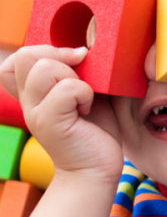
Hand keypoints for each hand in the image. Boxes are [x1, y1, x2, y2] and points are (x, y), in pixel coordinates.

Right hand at [0, 45, 121, 183]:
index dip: (45, 50)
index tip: (74, 62)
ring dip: (73, 77)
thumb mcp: (90, 93)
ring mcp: (35, 111)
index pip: (19, 56)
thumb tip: (90, 46)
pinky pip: (67, 88)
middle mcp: (29, 100)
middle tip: (82, 77)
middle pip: (27, 55)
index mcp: (35, 91)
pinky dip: (84, 93)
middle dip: (60, 56)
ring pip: (44, 68)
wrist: (96, 170)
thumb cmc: (96, 131)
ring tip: (84, 97)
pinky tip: (87, 109)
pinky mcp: (49, 122)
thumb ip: (83, 71)